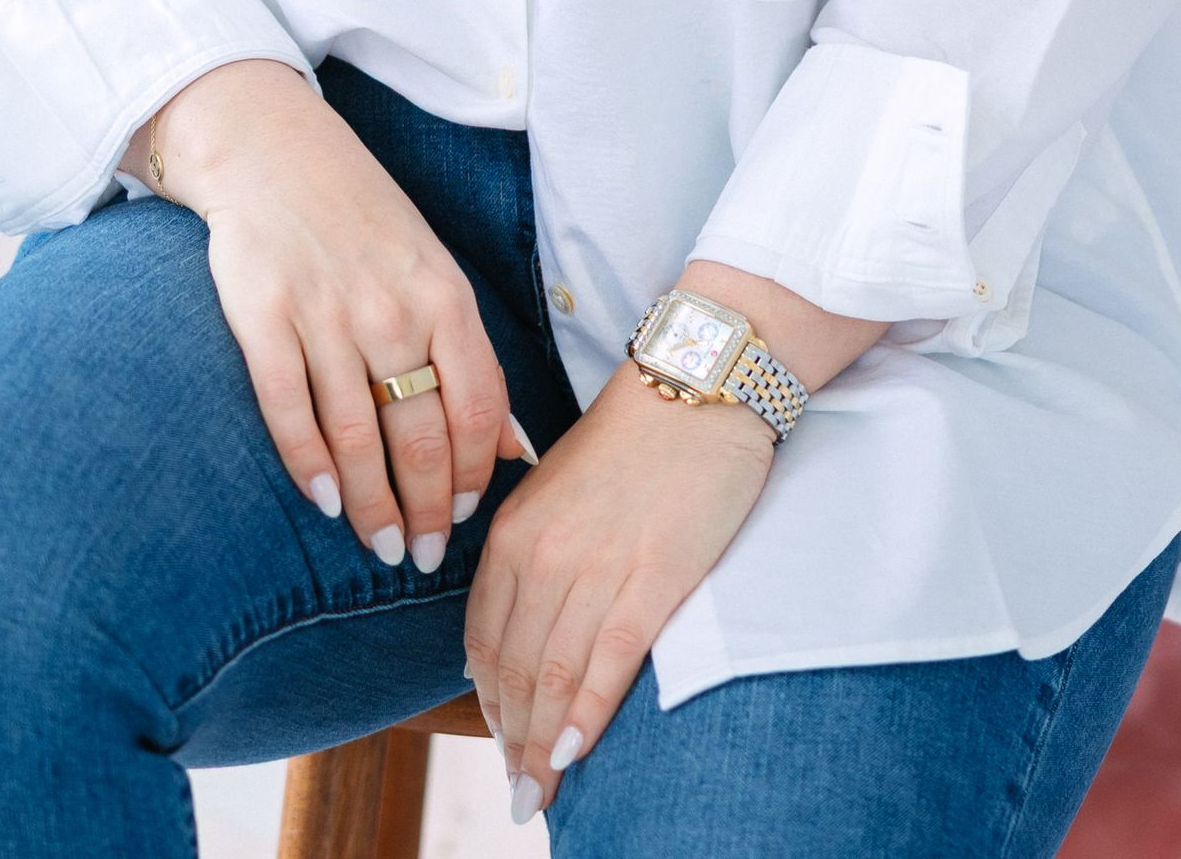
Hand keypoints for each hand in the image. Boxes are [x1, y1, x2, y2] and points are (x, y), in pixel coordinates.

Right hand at [124, 60, 525, 569]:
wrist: (271, 148)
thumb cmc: (362, 217)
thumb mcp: (433, 271)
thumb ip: (468, 355)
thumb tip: (514, 447)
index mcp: (443, 294)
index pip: (476, 406)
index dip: (474, 473)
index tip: (466, 516)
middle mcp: (390, 307)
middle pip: (418, 434)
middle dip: (426, 508)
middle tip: (424, 556)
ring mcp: (324, 312)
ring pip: (355, 436)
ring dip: (370, 503)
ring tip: (381, 546)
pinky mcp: (262, 315)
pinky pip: (288, 408)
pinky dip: (308, 464)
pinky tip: (323, 502)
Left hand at [464, 359, 774, 822]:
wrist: (697, 387)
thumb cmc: (635, 438)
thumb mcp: (560, 489)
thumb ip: (535, 551)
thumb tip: (521, 624)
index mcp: (515, 530)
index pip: (483, 638)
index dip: (488, 700)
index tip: (500, 738)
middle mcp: (542, 553)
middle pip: (512, 669)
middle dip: (511, 740)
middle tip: (516, 791)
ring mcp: (595, 567)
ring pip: (552, 676)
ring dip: (541, 747)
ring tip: (538, 794)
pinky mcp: (651, 578)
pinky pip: (607, 663)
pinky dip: (585, 717)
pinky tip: (573, 756)